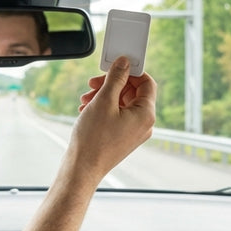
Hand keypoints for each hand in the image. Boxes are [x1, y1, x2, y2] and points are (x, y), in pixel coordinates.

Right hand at [68, 55, 156, 181]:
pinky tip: (87, 109)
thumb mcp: (104, 101)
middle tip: (93, 84)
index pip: (147, 82)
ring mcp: (134, 132)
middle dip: (112, 84)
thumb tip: (124, 63)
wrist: (82, 168)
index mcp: (146, 114)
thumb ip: (116, 78)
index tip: (114, 67)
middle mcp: (144, 124)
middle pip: (133, 92)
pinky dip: (104, 108)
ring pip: (122, 103)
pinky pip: (118, 115)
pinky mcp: (123, 138)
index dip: (130, 72)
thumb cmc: (93, 138)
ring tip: (86, 99)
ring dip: (104, 96)